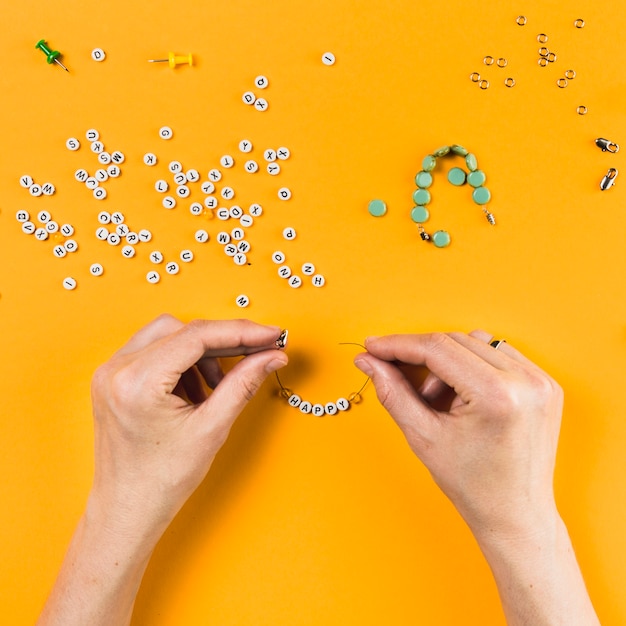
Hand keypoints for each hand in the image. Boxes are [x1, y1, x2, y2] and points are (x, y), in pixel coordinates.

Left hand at [89, 315, 287, 536]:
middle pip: (181, 329)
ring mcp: (110, 372)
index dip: (240, 331)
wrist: (128, 509)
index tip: (270, 334)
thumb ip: (244, 383)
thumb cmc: (162, 480)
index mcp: (137, 381)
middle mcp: (116, 369)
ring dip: (199, 353)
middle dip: (220, 342)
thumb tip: (271, 356)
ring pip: (167, 335)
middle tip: (253, 355)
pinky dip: (181, 362)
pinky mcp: (113, 378)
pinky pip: (154, 351)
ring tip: (213, 388)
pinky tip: (193, 391)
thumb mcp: (211, 428)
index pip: (197, 336)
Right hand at [354, 331, 561, 539]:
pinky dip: (472, 365)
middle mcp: (525, 381)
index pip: (437, 348)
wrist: (516, 515)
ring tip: (439, 399)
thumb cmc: (473, 485)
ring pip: (476, 342)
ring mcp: (540, 380)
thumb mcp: (423, 436)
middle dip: (421, 356)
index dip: (398, 345)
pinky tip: (462, 394)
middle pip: (456, 340)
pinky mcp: (545, 383)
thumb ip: (392, 392)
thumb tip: (367, 361)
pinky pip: (498, 353)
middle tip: (397, 376)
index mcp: (497, 395)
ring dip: (448, 360)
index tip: (373, 347)